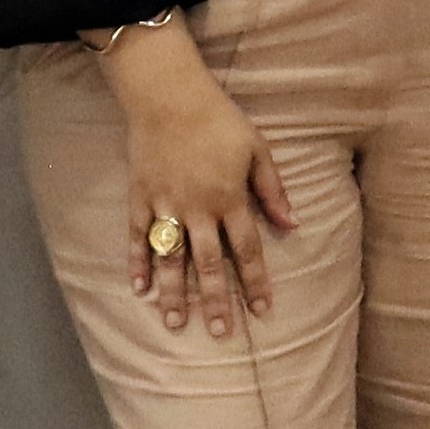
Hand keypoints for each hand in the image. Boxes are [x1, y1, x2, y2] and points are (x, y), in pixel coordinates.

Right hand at [103, 30, 292, 337]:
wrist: (168, 95)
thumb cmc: (219, 120)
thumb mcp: (257, 149)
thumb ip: (273, 190)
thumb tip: (292, 225)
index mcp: (229, 199)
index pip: (246, 251)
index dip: (255, 282)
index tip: (262, 312)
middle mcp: (197, 209)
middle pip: (208, 264)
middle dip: (216, 301)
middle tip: (221, 333)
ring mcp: (165, 205)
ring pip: (171, 258)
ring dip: (174, 293)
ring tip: (176, 323)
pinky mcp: (140, 197)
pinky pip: (137, 236)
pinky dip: (137, 263)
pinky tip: (139, 289)